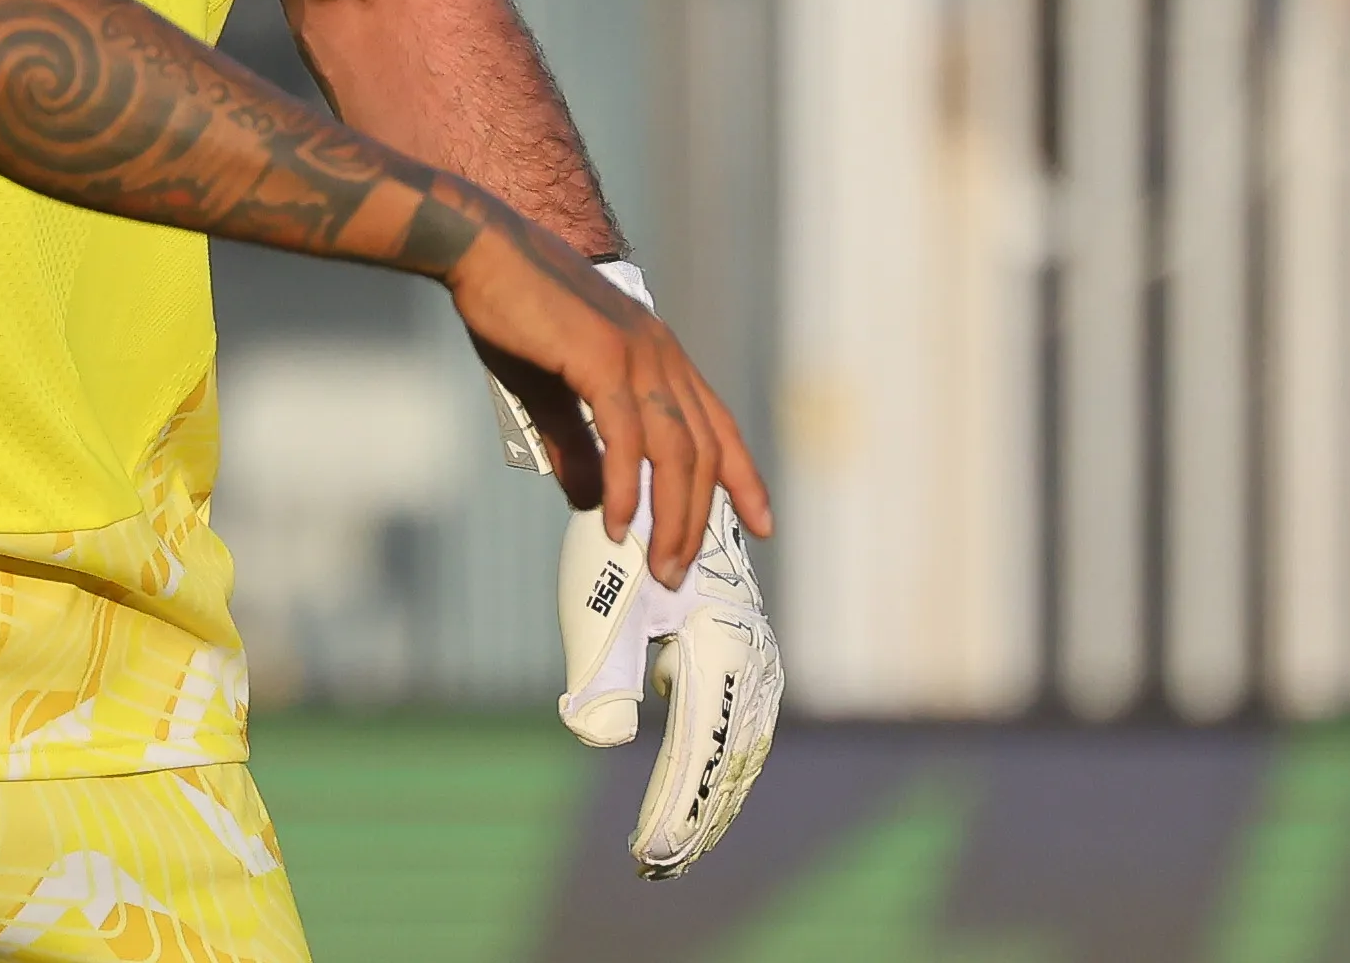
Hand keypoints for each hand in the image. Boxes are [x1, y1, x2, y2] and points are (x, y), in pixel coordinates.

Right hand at [442, 219, 771, 584]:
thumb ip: (574, 445)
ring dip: (670, 515)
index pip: (717, 425)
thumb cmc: (513, 312)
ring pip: (675, 451)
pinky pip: (625, 437)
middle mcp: (661, 354)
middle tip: (678, 570)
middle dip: (696, 518)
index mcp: (658, 354)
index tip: (761, 524)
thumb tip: (589, 502)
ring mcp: (637, 354)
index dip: (743, 477)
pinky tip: (613, 521)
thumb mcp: (549, 391)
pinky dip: (623, 486)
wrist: (483, 250)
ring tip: (657, 563)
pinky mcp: (602, 358)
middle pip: (702, 451)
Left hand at [558, 486, 782, 877]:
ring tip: (675, 846)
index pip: (701, 753)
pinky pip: (736, 726)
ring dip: (709, 799)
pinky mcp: (742, 655)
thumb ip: (603, 673)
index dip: (676, 810)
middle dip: (695, 819)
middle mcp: (750, 658)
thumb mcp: (601, 606)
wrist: (655, 485)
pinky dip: (715, 768)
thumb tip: (596, 734)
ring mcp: (753, 657)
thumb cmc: (619, 546)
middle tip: (658, 866)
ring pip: (738, 748)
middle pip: (729, 761)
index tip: (648, 855)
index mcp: (721, 650)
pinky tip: (691, 797)